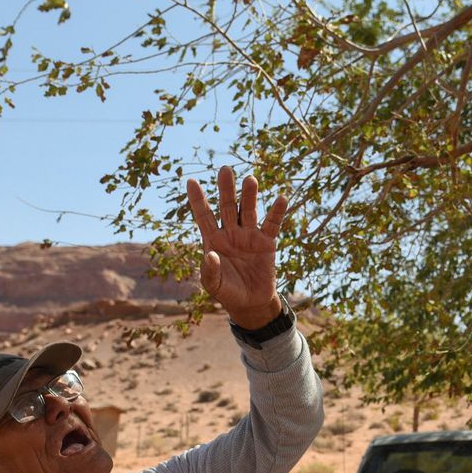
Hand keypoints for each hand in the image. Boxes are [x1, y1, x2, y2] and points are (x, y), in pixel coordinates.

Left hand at [188, 165, 288, 329]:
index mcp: (213, 240)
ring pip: (248, 211)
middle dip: (226, 189)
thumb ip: (210, 271)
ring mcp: (249, 235)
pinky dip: (277, 212)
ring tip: (250, 179)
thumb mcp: (214, 285)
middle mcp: (231, 232)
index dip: (197, 200)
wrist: (251, 303)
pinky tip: (281, 199)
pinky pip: (272, 224)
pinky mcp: (267, 242)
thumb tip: (211, 255)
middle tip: (224, 170)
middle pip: (227, 207)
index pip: (204, 216)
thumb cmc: (228, 292)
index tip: (190, 181)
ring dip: (249, 195)